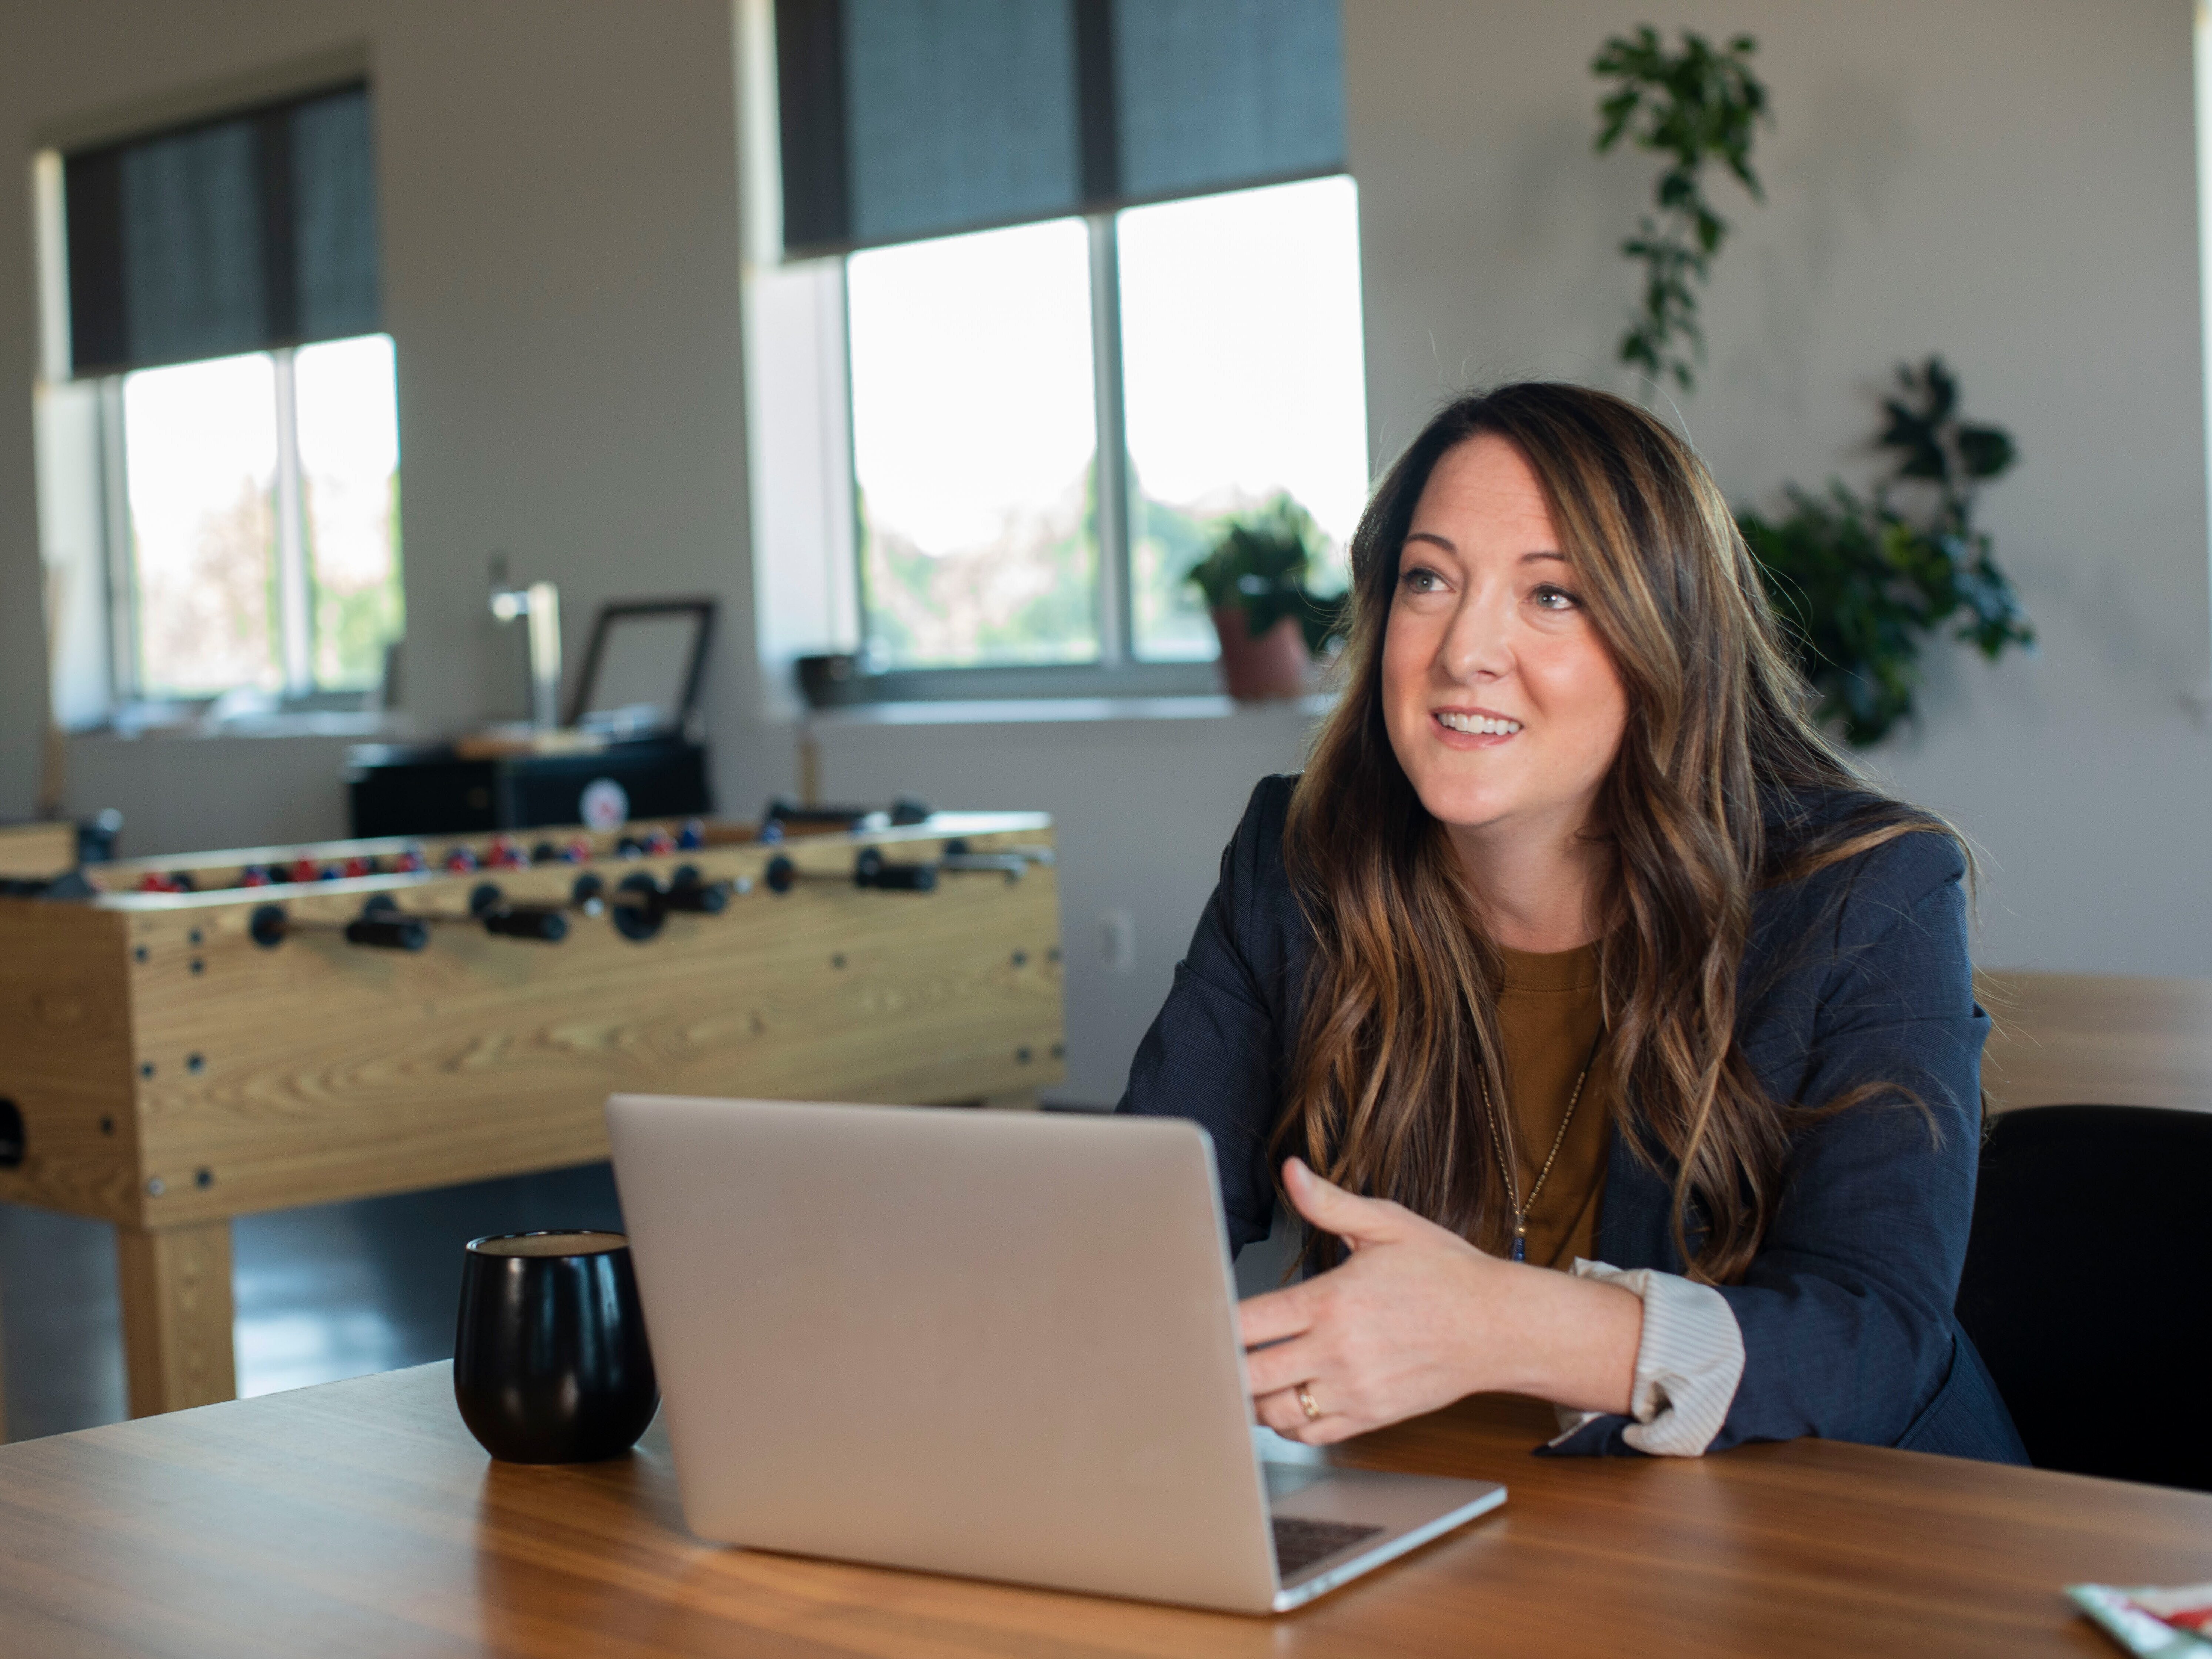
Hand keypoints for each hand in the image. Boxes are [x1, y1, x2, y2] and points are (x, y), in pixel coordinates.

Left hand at [1239, 1158, 1640, 1443]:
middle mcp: (1338, 1350)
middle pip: (1250, 1375)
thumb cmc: (1444, 1272)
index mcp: (1333, 1301)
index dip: (1213, 1325)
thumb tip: (1291, 1171)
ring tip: (1244, 1375)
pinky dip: (1286, 1422)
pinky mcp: (1371, 1417)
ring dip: (1250, 1396)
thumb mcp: (1388, 1225)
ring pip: (1273, 1411)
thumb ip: (1330, 1203)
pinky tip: (1283, 1398)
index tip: (1196, 1319)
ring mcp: (1354, 1390)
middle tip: (1207, 1354)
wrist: (1499, 1326)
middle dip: (1223, 1366)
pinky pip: (1309, 1434)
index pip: (1248, 1323)